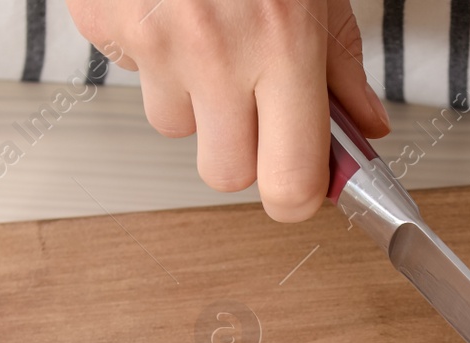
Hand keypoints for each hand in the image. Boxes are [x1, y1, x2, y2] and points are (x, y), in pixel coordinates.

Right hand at [67, 0, 389, 220]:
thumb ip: (342, 68)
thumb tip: (366, 132)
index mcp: (283, 45)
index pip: (288, 184)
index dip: (296, 197)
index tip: (303, 186)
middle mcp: (217, 51)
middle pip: (224, 175)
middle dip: (241, 151)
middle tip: (254, 103)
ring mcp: (154, 41)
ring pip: (174, 125)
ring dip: (192, 96)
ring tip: (207, 33)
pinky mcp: (104, 25)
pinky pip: (132, 75)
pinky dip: (150, 53)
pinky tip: (168, 8)